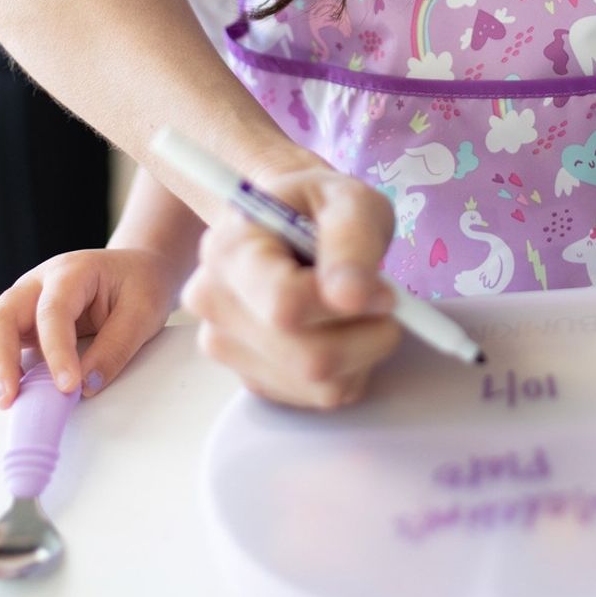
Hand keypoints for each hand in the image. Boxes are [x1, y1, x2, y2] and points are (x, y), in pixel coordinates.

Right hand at [0, 248, 179, 407]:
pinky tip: (12, 385)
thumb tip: (86, 386)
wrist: (135, 269)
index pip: (53, 312)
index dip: (56, 352)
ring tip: (7, 397)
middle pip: (1, 315)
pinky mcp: (22, 319)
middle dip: (0, 360)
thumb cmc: (140, 283)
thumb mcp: (144, 311)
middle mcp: (39, 282)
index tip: (67, 387)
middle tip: (10, 399)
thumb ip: (116, 348)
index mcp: (73, 271)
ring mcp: (25, 299)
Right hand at [180, 165, 401, 408]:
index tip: (381, 288)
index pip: (284, 305)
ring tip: (355, 306)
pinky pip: (320, 397)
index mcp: (229, 250)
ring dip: (362, 350)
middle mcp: (212, 302)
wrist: (290, 223)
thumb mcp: (348, 199)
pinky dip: (350, 369)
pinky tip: (340, 329)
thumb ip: (352, 239)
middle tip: (382, 297)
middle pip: (308, 356)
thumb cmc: (318, 206)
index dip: (346, 304)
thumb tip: (351, 295)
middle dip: (366, 332)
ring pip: (318, 383)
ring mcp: (225, 346)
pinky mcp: (252, 378)